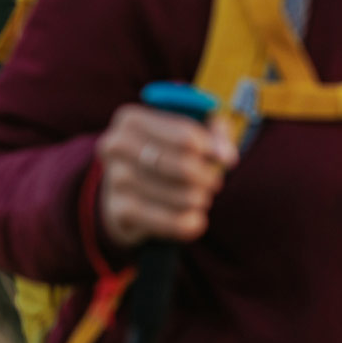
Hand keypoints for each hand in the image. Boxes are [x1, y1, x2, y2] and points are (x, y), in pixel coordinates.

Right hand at [97, 104, 238, 248]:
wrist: (123, 189)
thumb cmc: (163, 152)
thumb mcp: (187, 131)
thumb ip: (213, 131)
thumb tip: (225, 155)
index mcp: (131, 120)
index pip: (187, 137)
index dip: (214, 150)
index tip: (227, 158)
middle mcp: (116, 146)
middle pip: (185, 168)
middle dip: (208, 177)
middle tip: (213, 181)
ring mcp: (115, 180)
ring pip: (184, 198)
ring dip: (200, 199)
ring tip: (198, 196)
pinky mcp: (121, 211)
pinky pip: (175, 222)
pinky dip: (192, 222)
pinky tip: (192, 217)